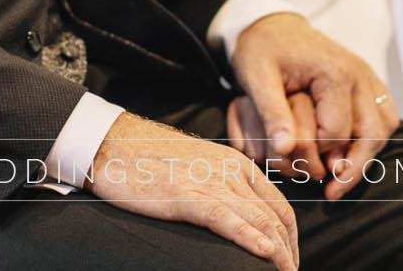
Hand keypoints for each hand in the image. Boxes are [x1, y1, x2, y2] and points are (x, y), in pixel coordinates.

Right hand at [85, 111, 298, 269]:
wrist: (111, 144)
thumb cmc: (150, 161)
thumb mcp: (199, 169)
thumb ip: (223, 188)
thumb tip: (239, 219)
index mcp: (237, 164)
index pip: (280, 206)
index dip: (291, 239)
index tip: (289, 261)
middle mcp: (231, 171)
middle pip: (276, 218)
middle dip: (288, 252)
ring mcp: (210, 182)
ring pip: (259, 220)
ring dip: (278, 254)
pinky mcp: (187, 195)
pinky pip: (227, 219)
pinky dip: (249, 238)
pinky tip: (264, 254)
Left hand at [229, 13, 398, 200]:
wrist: (272, 25)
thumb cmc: (262, 49)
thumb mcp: (256, 78)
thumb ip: (272, 113)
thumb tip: (286, 149)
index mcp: (335, 73)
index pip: (338, 133)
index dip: (320, 155)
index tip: (301, 169)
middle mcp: (359, 73)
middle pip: (372, 133)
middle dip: (354, 167)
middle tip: (332, 192)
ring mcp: (367, 76)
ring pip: (384, 127)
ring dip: (368, 154)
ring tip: (342, 176)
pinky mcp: (367, 80)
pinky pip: (383, 115)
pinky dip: (373, 137)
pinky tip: (351, 152)